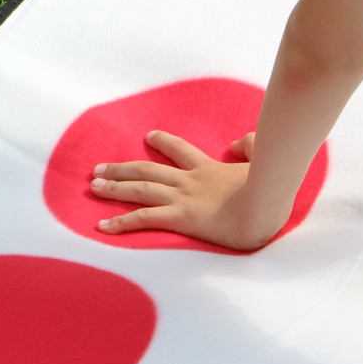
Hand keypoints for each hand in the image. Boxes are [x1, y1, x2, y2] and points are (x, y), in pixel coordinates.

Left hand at [91, 130, 281, 250]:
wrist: (265, 208)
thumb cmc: (269, 188)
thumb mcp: (264, 161)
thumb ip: (251, 146)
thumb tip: (240, 141)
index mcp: (209, 168)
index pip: (180, 150)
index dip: (163, 142)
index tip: (148, 136)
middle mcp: (189, 180)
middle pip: (148, 169)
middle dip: (122, 168)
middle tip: (99, 169)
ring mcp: (183, 198)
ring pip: (140, 189)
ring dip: (114, 188)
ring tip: (93, 187)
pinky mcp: (180, 217)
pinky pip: (143, 218)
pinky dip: (120, 222)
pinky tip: (101, 226)